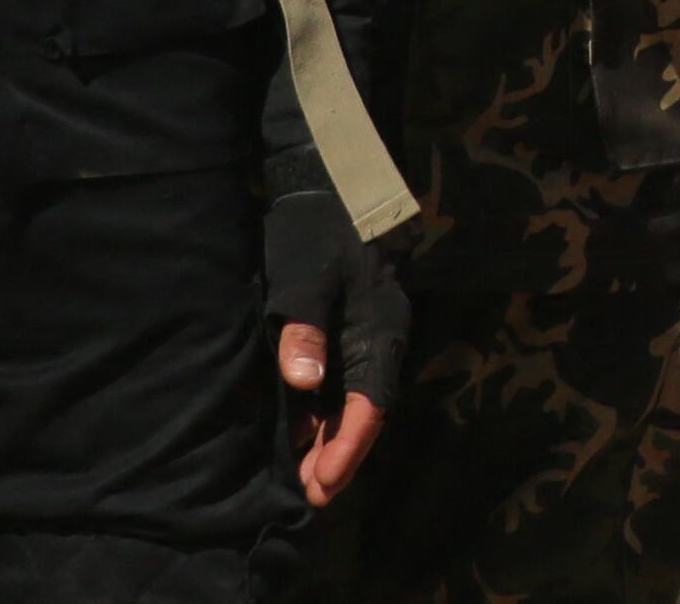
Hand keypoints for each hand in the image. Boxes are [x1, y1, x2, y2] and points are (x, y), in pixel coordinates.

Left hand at [264, 157, 405, 507]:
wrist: (333, 182)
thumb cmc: (317, 231)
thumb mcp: (304, 277)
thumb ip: (305, 328)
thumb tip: (304, 384)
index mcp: (379, 330)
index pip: (370, 403)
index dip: (348, 447)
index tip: (322, 484)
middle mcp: (380, 339)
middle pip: (366, 410)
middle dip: (340, 456)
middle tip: (310, 497)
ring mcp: (367, 334)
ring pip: (354, 400)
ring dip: (331, 439)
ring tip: (303, 478)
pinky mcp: (350, 328)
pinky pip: (342, 381)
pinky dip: (324, 412)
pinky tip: (299, 432)